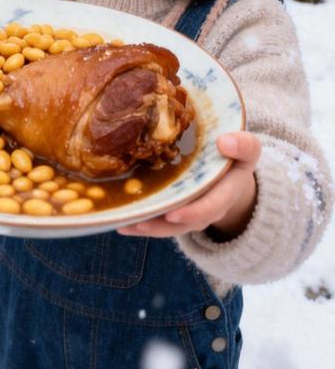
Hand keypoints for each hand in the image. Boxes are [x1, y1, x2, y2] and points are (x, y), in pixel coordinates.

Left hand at [117, 131, 260, 239]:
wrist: (233, 171)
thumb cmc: (237, 155)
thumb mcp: (248, 148)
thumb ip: (244, 145)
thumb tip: (225, 142)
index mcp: (227, 192)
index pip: (212, 206)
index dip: (194, 212)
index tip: (174, 214)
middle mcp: (208, 207)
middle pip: (185, 222)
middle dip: (163, 225)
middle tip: (141, 222)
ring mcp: (191, 211)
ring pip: (169, 226)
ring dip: (147, 227)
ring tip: (124, 225)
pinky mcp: (175, 209)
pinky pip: (160, 220)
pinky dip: (140, 223)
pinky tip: (120, 222)